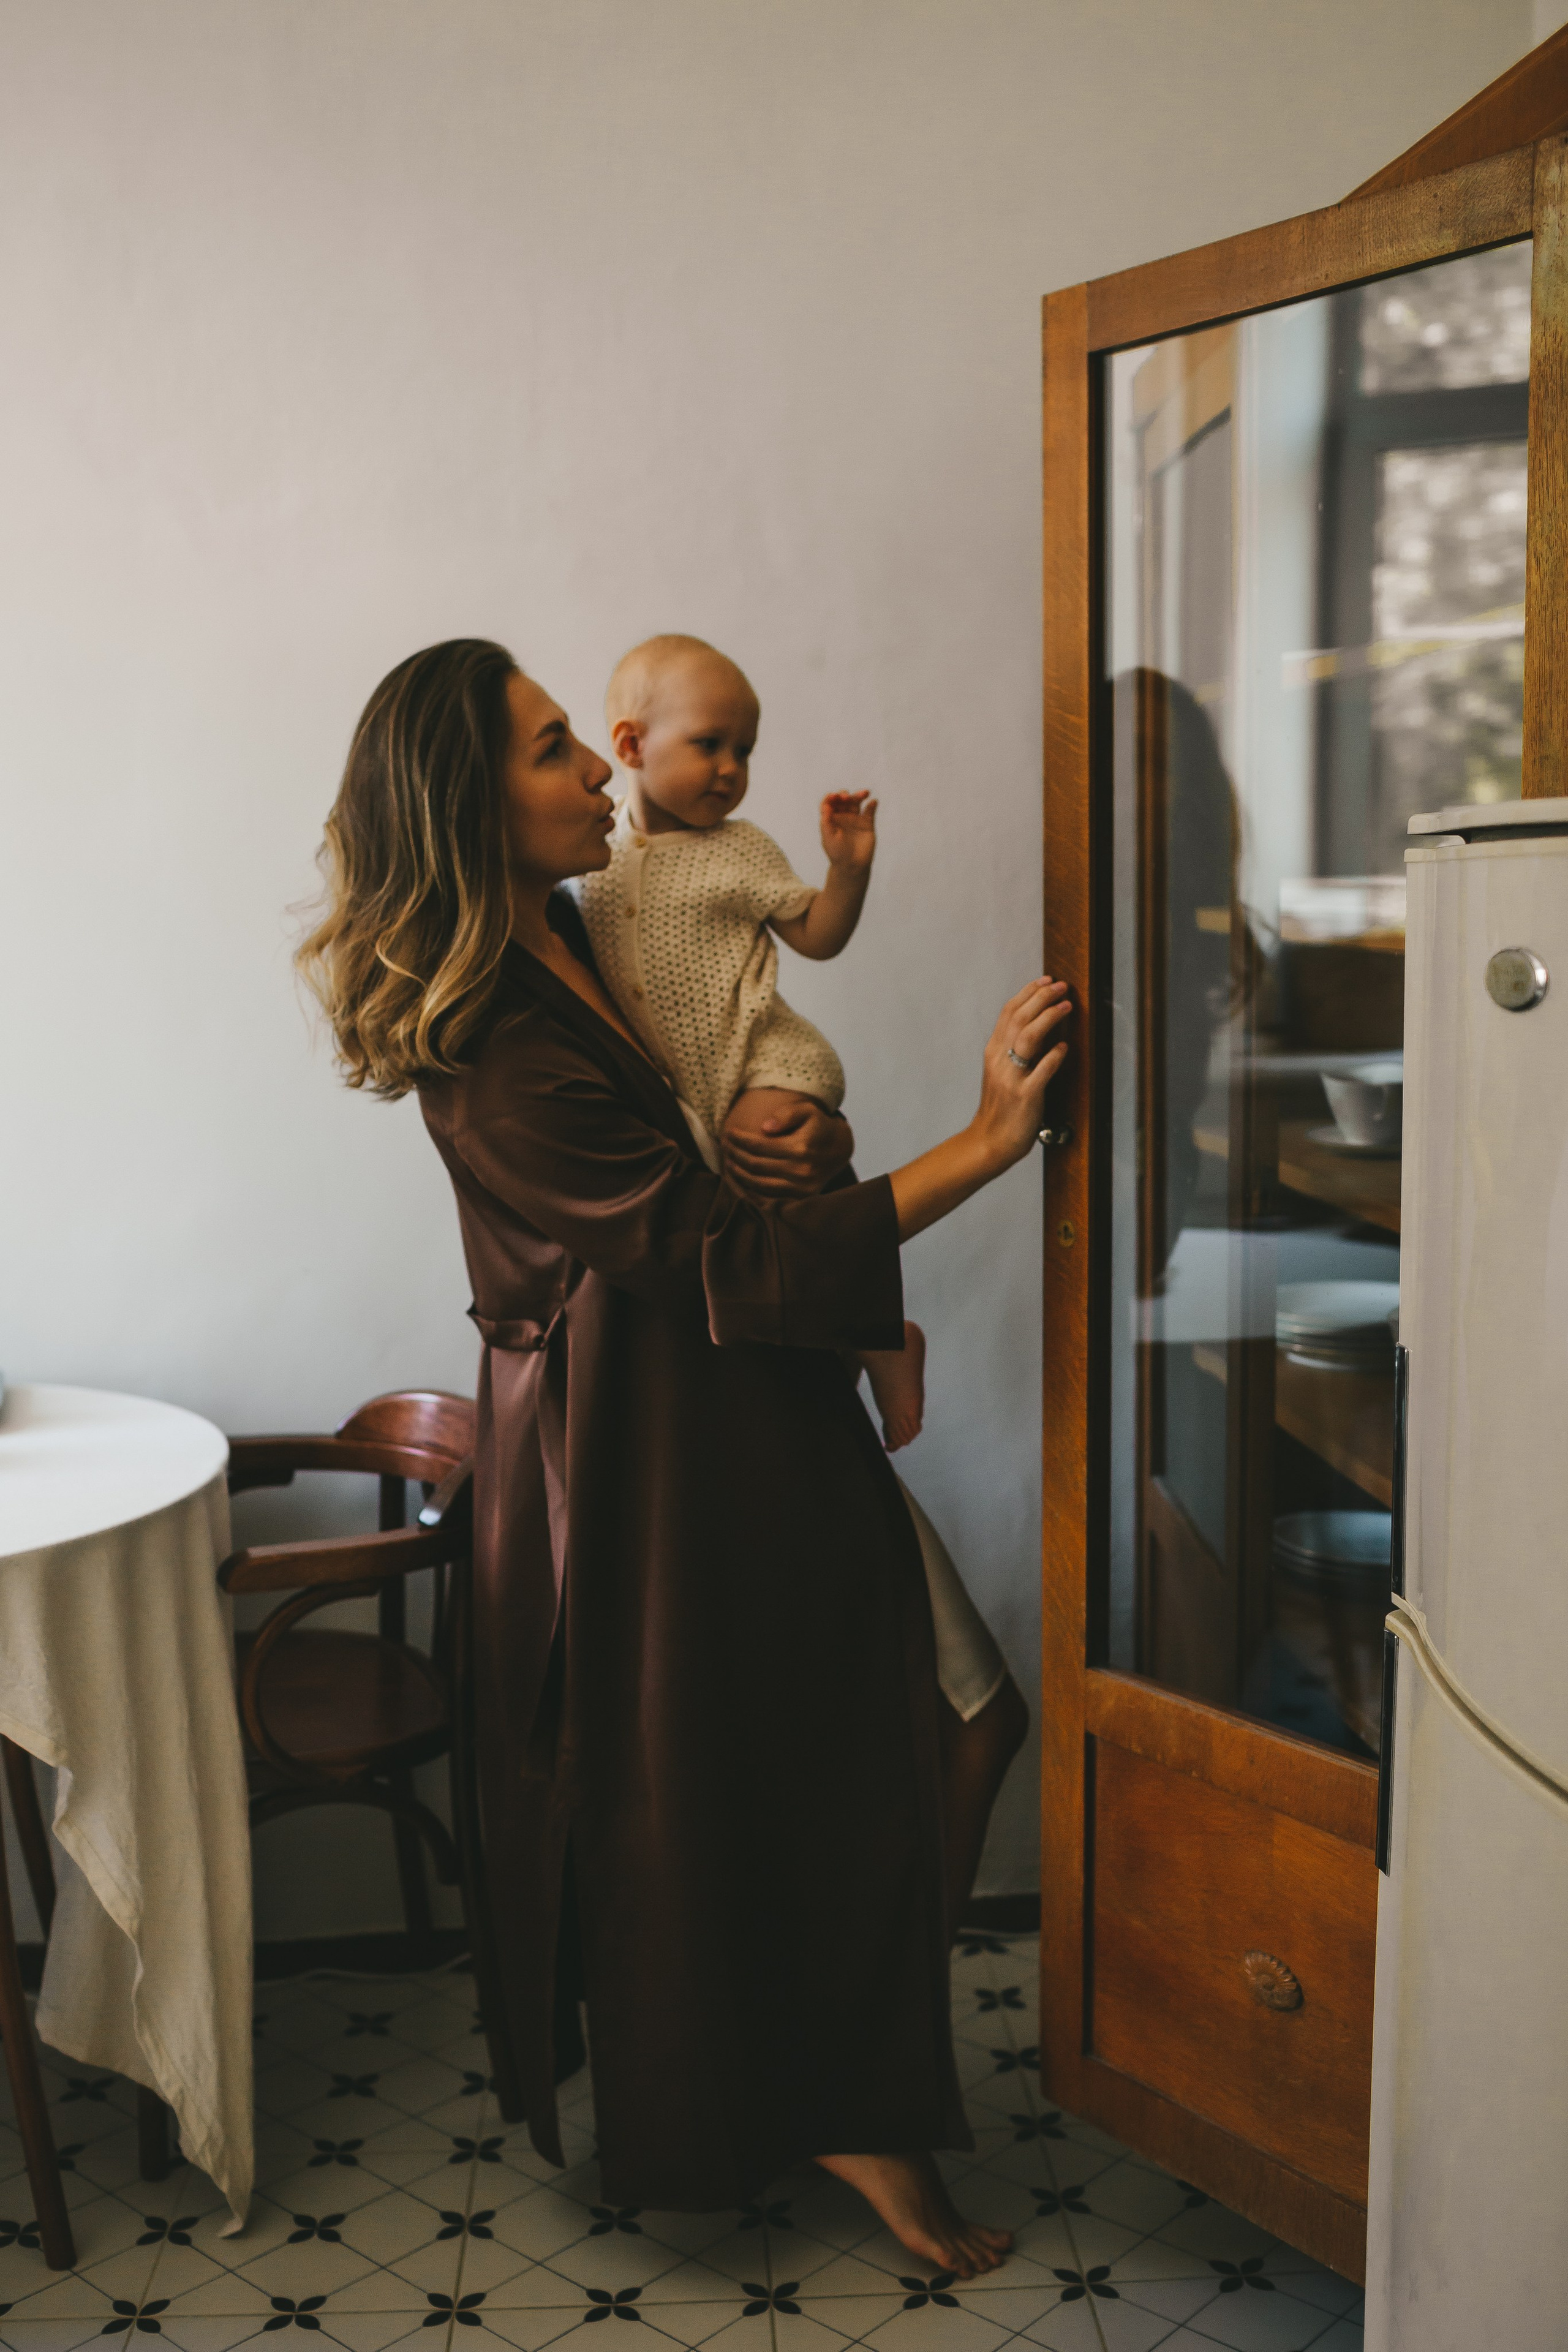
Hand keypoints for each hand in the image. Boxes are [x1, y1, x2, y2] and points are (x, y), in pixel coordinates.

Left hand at [719, 1100, 855, 1199]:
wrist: (839, 1148)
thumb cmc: (818, 1125)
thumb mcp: (807, 1110)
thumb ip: (787, 1114)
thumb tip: (764, 1127)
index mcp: (801, 1148)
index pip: (760, 1146)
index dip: (740, 1140)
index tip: (729, 1133)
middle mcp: (802, 1170)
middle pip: (757, 1165)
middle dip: (736, 1155)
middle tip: (725, 1147)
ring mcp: (802, 1187)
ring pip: (759, 1184)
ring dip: (739, 1174)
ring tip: (729, 1162)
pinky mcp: (801, 1198)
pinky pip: (769, 1197)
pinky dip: (751, 1190)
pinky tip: (740, 1180)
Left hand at [820, 791, 876, 874]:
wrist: (852, 866)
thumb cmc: (837, 853)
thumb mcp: (828, 838)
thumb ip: (826, 822)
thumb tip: (825, 806)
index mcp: (831, 819)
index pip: (829, 803)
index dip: (830, 797)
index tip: (833, 796)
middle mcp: (843, 817)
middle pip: (844, 800)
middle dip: (844, 795)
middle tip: (846, 797)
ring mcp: (855, 819)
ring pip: (857, 802)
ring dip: (859, 795)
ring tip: (865, 793)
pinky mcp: (867, 823)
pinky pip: (870, 811)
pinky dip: (872, 805)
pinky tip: (872, 802)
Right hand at [970, 978, 1071, 1174]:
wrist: (990, 1141)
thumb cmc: (1001, 1108)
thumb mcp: (1001, 1072)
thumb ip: (1014, 1049)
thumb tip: (1038, 1024)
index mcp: (993, 1052)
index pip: (1009, 1012)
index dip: (1028, 992)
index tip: (1047, 979)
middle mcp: (999, 1061)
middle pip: (1019, 1018)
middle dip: (1042, 998)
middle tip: (1062, 986)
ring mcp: (1012, 1078)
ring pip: (1028, 1038)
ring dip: (1049, 1018)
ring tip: (1066, 1006)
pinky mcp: (1025, 1096)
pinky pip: (1041, 1071)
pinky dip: (1054, 1056)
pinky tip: (1065, 1047)